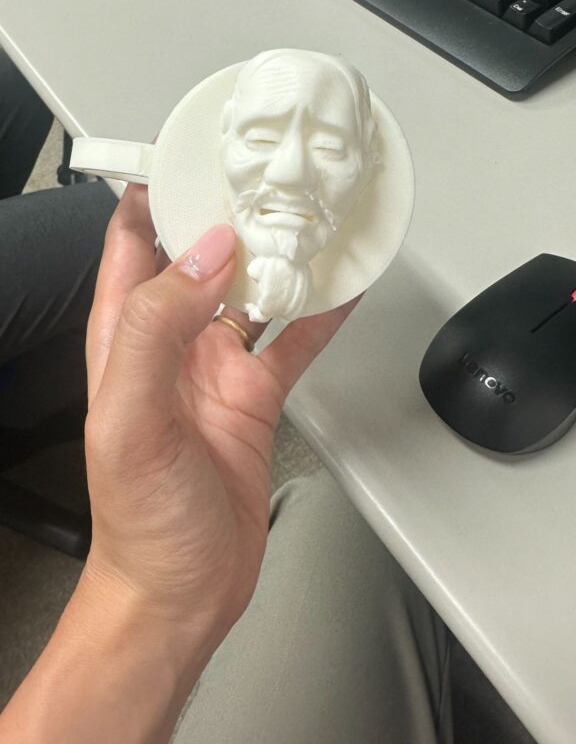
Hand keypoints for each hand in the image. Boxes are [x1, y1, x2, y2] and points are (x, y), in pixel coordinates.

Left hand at [83, 184, 358, 649]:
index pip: (130, 242)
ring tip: (308, 221)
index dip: (150, 193)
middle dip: (225, 214)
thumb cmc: (140, 520)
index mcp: (124, 336)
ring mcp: (213, 367)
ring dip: (276, 259)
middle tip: (262, 176)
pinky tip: (340, 291)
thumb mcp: (130, 418)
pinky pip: (290, 341)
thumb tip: (204, 255)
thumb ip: (157, 329)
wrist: (180, 590)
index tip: (183, 153)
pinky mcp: (254, 396)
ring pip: (250, 291)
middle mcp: (169, 343)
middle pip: (198, 256)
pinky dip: (316, 314)